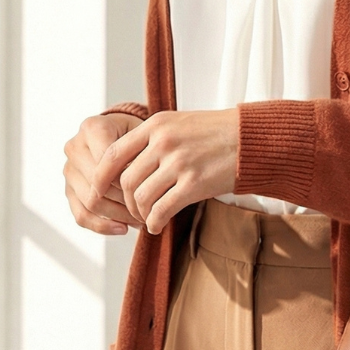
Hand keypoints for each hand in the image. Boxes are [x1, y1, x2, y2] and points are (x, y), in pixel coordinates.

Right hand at [64, 112, 145, 234]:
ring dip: (119, 216)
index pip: (109, 163)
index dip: (130, 181)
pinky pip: (81, 215)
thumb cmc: (140, 136)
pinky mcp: (69, 189)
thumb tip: (142, 188)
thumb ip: (141, 154)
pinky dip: (102, 227)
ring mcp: (69, 169)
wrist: (125, 135)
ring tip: (141, 220)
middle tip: (150, 211)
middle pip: (99, 185)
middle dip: (126, 201)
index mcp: (92, 127)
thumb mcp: (146, 136)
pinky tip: (124, 229)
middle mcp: (75, 147)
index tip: (151, 192)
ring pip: (91, 203)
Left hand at [91, 109, 239, 235]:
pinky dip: (154, 222)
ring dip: (140, 214)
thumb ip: (152, 139)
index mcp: (156, 125)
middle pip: (126, 180)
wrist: (252, 139)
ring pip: (142, 197)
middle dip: (125, 202)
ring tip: (147, 218)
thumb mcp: (179, 123)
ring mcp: (179, 163)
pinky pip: (162, 209)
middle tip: (133, 211)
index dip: (100, 177)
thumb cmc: (217, 133)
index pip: (113, 154)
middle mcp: (164, 142)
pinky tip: (157, 226)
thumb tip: (126, 165)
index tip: (98, 192)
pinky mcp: (195, 183)